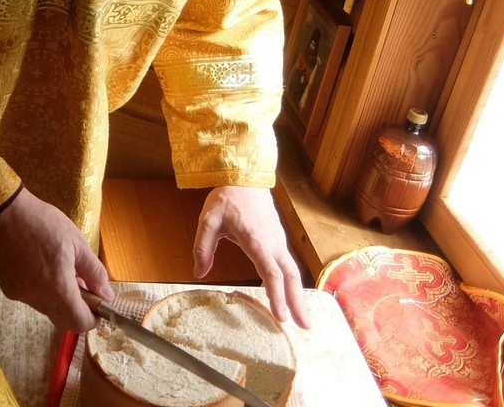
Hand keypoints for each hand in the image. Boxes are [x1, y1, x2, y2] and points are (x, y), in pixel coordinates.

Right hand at [0, 187, 114, 330]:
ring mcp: (21, 296)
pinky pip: (31, 299)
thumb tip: (107, 295)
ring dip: (59, 300)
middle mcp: (38, 298)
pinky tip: (38, 267)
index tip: (97, 304)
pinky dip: (41, 291)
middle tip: (81, 287)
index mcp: (59, 288)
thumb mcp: (77, 242)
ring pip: (47, 310)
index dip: (93, 318)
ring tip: (58, 271)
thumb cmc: (44, 223)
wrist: (5, 213)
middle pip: (63, 322)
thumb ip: (94, 272)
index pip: (80, 323)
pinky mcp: (9, 290)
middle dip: (77, 311)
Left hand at [193, 185, 311, 328]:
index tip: (281, 316)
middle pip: (290, 276)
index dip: (276, 295)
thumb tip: (198, 273)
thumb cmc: (227, 198)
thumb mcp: (208, 220)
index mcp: (256, 240)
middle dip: (298, 302)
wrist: (245, 176)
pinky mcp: (277, 239)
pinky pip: (288, 263)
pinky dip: (292, 282)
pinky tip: (291, 294)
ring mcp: (278, 240)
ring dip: (298, 294)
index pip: (270, 272)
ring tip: (302, 318)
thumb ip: (203, 247)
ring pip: (292, 270)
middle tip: (304, 327)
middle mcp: (272, 243)